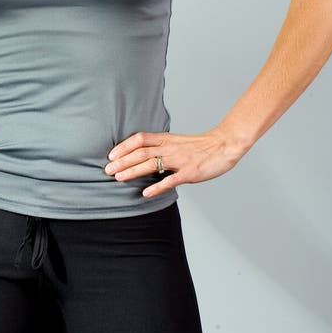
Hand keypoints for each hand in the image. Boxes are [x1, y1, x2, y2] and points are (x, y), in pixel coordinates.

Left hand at [104, 127, 242, 199]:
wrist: (224, 145)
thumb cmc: (201, 146)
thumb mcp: (178, 141)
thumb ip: (162, 146)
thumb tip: (143, 154)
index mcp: (167, 139)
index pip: (140, 139)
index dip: (124, 146)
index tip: (111, 155)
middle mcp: (170, 147)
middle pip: (141, 152)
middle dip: (123, 161)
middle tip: (107, 170)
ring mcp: (179, 160)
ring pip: (151, 164)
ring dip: (133, 171)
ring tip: (118, 178)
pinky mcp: (189, 173)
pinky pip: (170, 180)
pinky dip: (157, 187)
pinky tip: (145, 193)